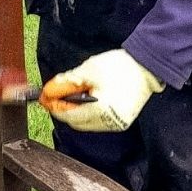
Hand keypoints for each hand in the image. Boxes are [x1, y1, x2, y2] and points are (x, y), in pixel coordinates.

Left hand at [41, 49, 156, 132]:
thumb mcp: (89, 70)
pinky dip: (90, 112)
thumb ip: (67, 82)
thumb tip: (49, 90)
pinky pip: (99, 121)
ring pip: (87, 123)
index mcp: (100, 110)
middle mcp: (109, 122)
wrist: (147, 66)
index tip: (45, 97)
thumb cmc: (120, 66)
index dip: (54, 106)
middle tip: (56, 94)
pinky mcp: (122, 122)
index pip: (68, 116)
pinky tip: (90, 98)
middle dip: (65, 109)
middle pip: (76, 122)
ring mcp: (116, 124)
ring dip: (77, 111)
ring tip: (76, 92)